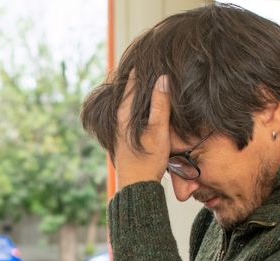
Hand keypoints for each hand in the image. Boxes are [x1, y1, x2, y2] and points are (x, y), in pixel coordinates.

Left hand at [115, 72, 171, 188]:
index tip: (146, 54)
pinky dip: (133, 104)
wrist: (136, 188)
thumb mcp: (159, 131)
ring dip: (133, 92)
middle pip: (125, 92)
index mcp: (124, 115)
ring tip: (142, 78)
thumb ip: (161, 105)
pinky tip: (141, 106)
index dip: (139, 70)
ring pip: (125, 104)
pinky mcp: (121, 139)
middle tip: (142, 61)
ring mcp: (117, 130)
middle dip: (134, 78)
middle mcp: (117, 120)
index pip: (131, 84)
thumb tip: (162, 79)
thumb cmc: (148, 161)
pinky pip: (126, 114)